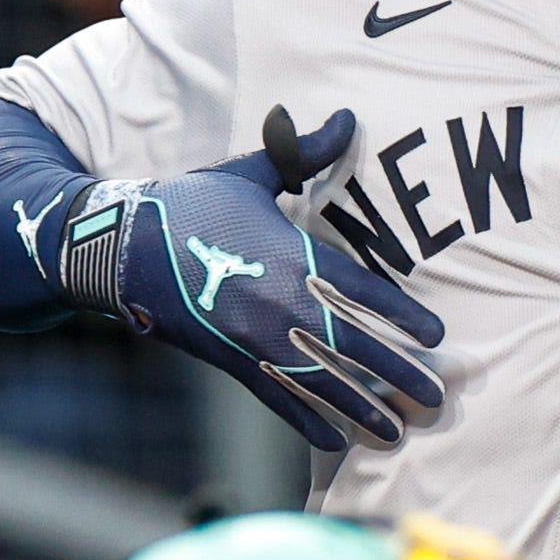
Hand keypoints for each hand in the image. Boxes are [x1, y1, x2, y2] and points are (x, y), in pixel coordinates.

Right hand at [48, 108, 444, 450]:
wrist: (122, 246)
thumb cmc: (191, 203)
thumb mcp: (252, 173)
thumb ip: (305, 153)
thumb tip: (350, 117)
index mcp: (292, 256)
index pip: (363, 292)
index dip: (404, 315)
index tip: (438, 336)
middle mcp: (280, 304)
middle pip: (354, 346)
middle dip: (399, 374)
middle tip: (437, 398)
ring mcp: (255, 338)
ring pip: (321, 382)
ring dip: (362, 408)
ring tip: (397, 431)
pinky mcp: (229, 360)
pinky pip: (277, 398)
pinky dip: (307, 422)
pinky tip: (335, 442)